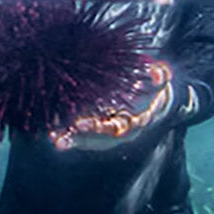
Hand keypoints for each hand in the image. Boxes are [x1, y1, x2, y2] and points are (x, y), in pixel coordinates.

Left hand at [49, 61, 173, 150]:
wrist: (154, 104)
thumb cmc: (153, 89)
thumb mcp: (160, 81)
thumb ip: (160, 75)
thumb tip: (155, 73)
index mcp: (135, 121)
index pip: (117, 127)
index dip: (102, 127)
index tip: (83, 124)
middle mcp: (119, 131)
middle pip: (100, 138)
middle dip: (82, 137)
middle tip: (64, 136)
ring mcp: (107, 133)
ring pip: (89, 141)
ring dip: (71, 141)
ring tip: (55, 140)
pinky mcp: (96, 131)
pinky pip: (81, 136)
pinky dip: (67, 136)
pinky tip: (52, 135)